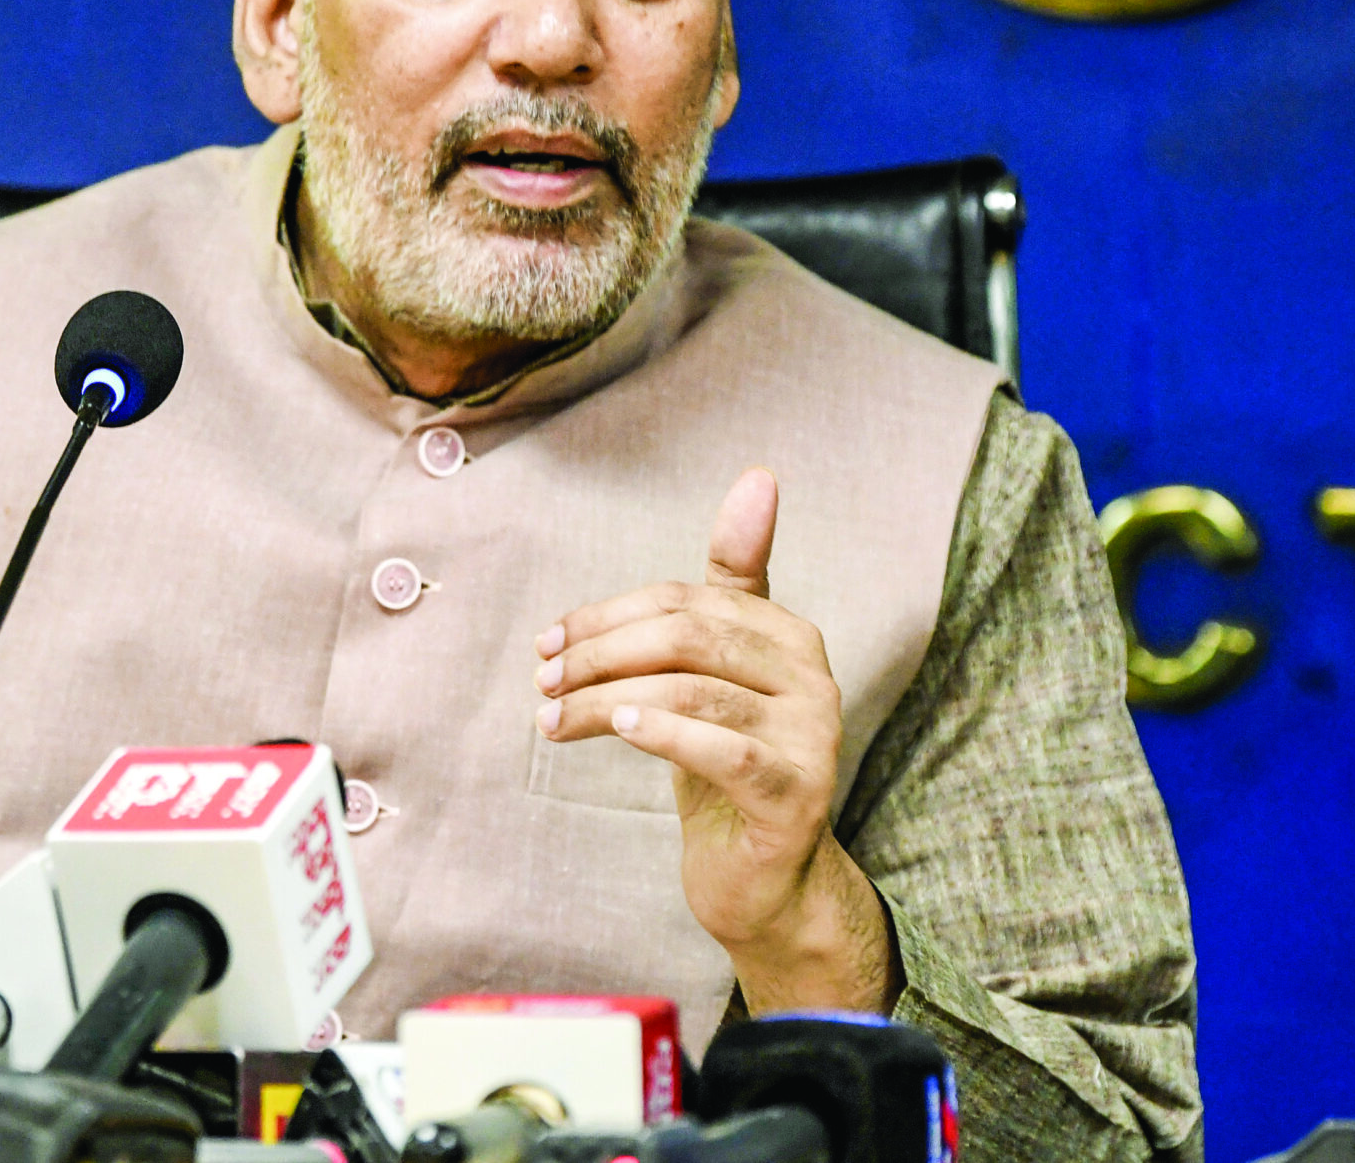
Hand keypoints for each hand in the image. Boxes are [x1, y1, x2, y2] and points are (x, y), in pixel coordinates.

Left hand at [534, 467, 898, 1014]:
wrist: (764, 880)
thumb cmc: (723, 764)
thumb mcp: (712, 674)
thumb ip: (719, 588)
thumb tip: (760, 475)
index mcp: (788, 633)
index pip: (684, 598)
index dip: (607, 613)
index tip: (547, 639)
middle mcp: (811, 673)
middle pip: (685, 634)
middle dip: (599, 652)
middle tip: (542, 680)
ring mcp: (812, 734)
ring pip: (691, 688)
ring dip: (605, 698)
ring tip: (553, 718)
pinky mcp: (796, 792)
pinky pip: (722, 748)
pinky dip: (662, 730)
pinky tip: (617, 727)